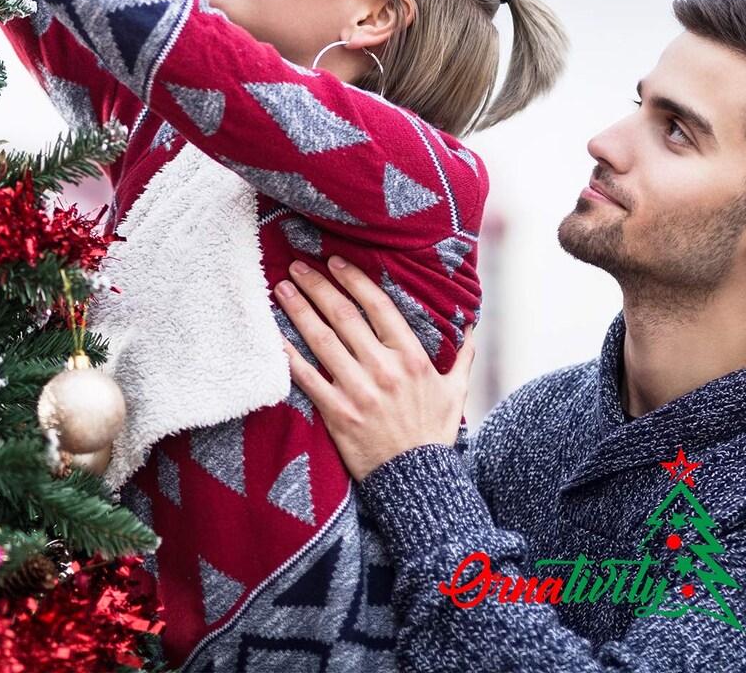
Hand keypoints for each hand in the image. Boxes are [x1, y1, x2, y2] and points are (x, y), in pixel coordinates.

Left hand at [274, 256, 475, 481]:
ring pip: (321, 340)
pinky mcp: (337, 412)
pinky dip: (288, 353)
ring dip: (298, 310)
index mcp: (412, 358)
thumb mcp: (455, 392)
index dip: (354, 280)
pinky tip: (274, 334)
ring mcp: (358, 391)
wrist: (417, 483)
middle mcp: (384, 369)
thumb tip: (471, 325)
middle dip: (317, 286)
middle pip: (343, 316)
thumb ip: (462, 356)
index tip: (335, 262)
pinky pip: (306, 376)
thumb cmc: (433, 434)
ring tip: (282, 289)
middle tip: (298, 266)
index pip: (378, 306)